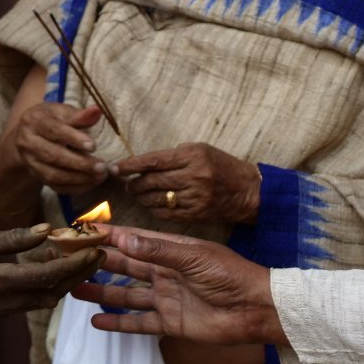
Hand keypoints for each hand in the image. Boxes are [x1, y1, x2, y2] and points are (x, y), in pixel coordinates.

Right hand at [0, 226, 103, 317]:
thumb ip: (15, 238)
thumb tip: (48, 231)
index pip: (47, 276)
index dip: (75, 264)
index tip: (97, 249)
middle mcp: (1, 302)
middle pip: (53, 291)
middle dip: (80, 274)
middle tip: (102, 254)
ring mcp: (0, 311)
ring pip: (46, 299)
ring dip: (68, 282)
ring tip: (86, 259)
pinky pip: (33, 301)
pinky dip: (51, 286)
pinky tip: (59, 268)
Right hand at [10, 102, 108, 192]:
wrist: (28, 134)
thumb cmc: (51, 119)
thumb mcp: (62, 111)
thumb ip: (79, 115)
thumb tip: (97, 111)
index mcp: (34, 121)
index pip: (54, 130)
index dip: (74, 138)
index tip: (93, 146)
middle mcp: (28, 143)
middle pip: (53, 156)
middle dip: (79, 163)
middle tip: (101, 166)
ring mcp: (30, 162)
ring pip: (52, 175)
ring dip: (78, 178)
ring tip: (100, 176)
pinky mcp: (36, 175)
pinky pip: (55, 186)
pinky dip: (75, 187)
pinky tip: (92, 183)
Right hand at [73, 226, 283, 345]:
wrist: (255, 309)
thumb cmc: (231, 275)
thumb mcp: (194, 257)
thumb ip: (158, 251)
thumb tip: (124, 240)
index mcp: (173, 251)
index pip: (134, 240)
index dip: (109, 236)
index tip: (82, 231)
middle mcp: (166, 272)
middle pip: (126, 266)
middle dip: (99, 262)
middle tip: (69, 259)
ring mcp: (167, 297)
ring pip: (126, 294)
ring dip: (102, 291)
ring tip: (74, 289)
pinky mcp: (170, 322)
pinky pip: (138, 322)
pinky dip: (118, 322)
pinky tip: (95, 321)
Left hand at [110, 143, 260, 224]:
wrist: (247, 190)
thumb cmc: (222, 166)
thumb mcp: (202, 150)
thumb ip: (175, 155)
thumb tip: (144, 162)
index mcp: (194, 156)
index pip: (154, 160)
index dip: (131, 165)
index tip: (115, 168)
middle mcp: (194, 176)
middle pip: (152, 181)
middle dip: (134, 184)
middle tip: (127, 184)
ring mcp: (195, 197)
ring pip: (156, 199)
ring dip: (141, 198)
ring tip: (137, 194)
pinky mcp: (196, 214)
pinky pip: (166, 213)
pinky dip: (153, 210)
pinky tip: (151, 205)